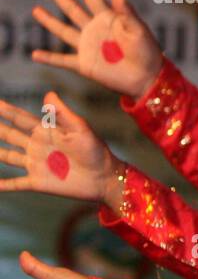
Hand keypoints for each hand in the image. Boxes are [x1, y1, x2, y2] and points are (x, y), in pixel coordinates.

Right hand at [0, 92, 120, 203]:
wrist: (105, 178)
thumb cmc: (96, 151)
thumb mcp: (80, 130)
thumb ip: (63, 114)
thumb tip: (48, 94)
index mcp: (47, 132)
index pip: (20, 118)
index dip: (5, 110)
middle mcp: (37, 147)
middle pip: (8, 135)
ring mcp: (36, 164)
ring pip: (6, 156)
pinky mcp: (38, 182)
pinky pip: (15, 183)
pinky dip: (3, 185)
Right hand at [31, 0, 162, 99]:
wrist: (148, 78)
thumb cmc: (147, 52)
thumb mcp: (139, 30)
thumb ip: (126, 12)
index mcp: (109, 18)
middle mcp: (95, 30)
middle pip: (73, 9)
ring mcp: (88, 47)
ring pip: (63, 30)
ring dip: (49, 21)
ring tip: (35, 10)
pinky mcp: (84, 65)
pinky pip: (63, 61)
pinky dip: (49, 58)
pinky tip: (35, 54)